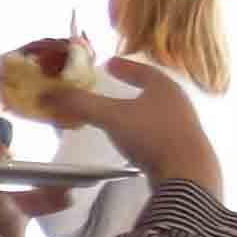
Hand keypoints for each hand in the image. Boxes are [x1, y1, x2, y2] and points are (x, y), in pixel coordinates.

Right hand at [73, 49, 222, 195]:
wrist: (187, 173)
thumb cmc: (151, 135)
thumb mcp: (111, 116)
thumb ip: (81, 103)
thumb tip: (49, 93)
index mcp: (163, 87)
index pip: (142, 70)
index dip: (124, 67)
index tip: (109, 64)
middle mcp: (177, 102)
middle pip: (152, 89)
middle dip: (132, 87)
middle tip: (113, 86)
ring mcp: (183, 125)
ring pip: (156, 111)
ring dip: (138, 110)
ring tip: (120, 114)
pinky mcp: (184, 147)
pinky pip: (159, 131)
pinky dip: (144, 130)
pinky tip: (134, 140)